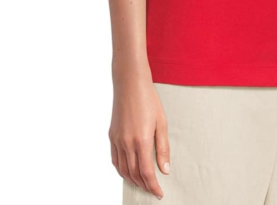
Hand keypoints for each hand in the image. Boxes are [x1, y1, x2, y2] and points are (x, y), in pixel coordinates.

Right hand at [109, 75, 170, 198]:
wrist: (130, 83)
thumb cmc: (148, 100)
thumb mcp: (161, 123)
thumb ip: (162, 148)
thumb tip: (164, 169)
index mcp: (141, 140)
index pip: (146, 173)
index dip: (152, 186)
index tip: (159, 193)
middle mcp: (127, 143)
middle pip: (134, 174)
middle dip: (144, 185)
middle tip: (152, 190)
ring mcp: (117, 140)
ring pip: (123, 169)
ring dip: (132, 180)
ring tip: (142, 183)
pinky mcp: (112, 135)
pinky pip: (115, 159)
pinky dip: (122, 170)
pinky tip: (128, 171)